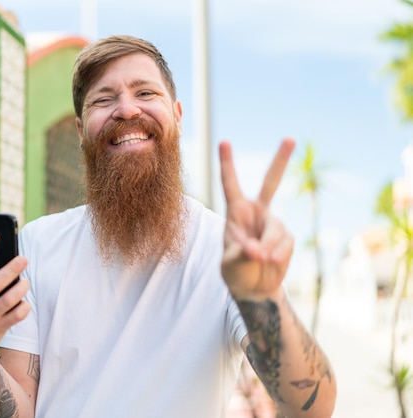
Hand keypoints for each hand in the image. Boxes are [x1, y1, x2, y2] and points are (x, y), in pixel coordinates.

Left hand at [219, 138, 294, 300]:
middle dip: (281, 160)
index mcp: (237, 212)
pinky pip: (285, 242)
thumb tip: (257, 250)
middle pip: (271, 182)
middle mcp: (257, 212)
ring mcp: (273, 223)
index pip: (231, 184)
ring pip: (276, 228)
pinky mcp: (287, 237)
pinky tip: (271, 262)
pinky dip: (279, 253)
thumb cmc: (235, 272)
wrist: (254, 289)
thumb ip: (242, 254)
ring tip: (261, 259)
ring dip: (269, 246)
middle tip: (290, 138)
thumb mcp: (231, 264)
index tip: (224, 141)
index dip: (227, 164)